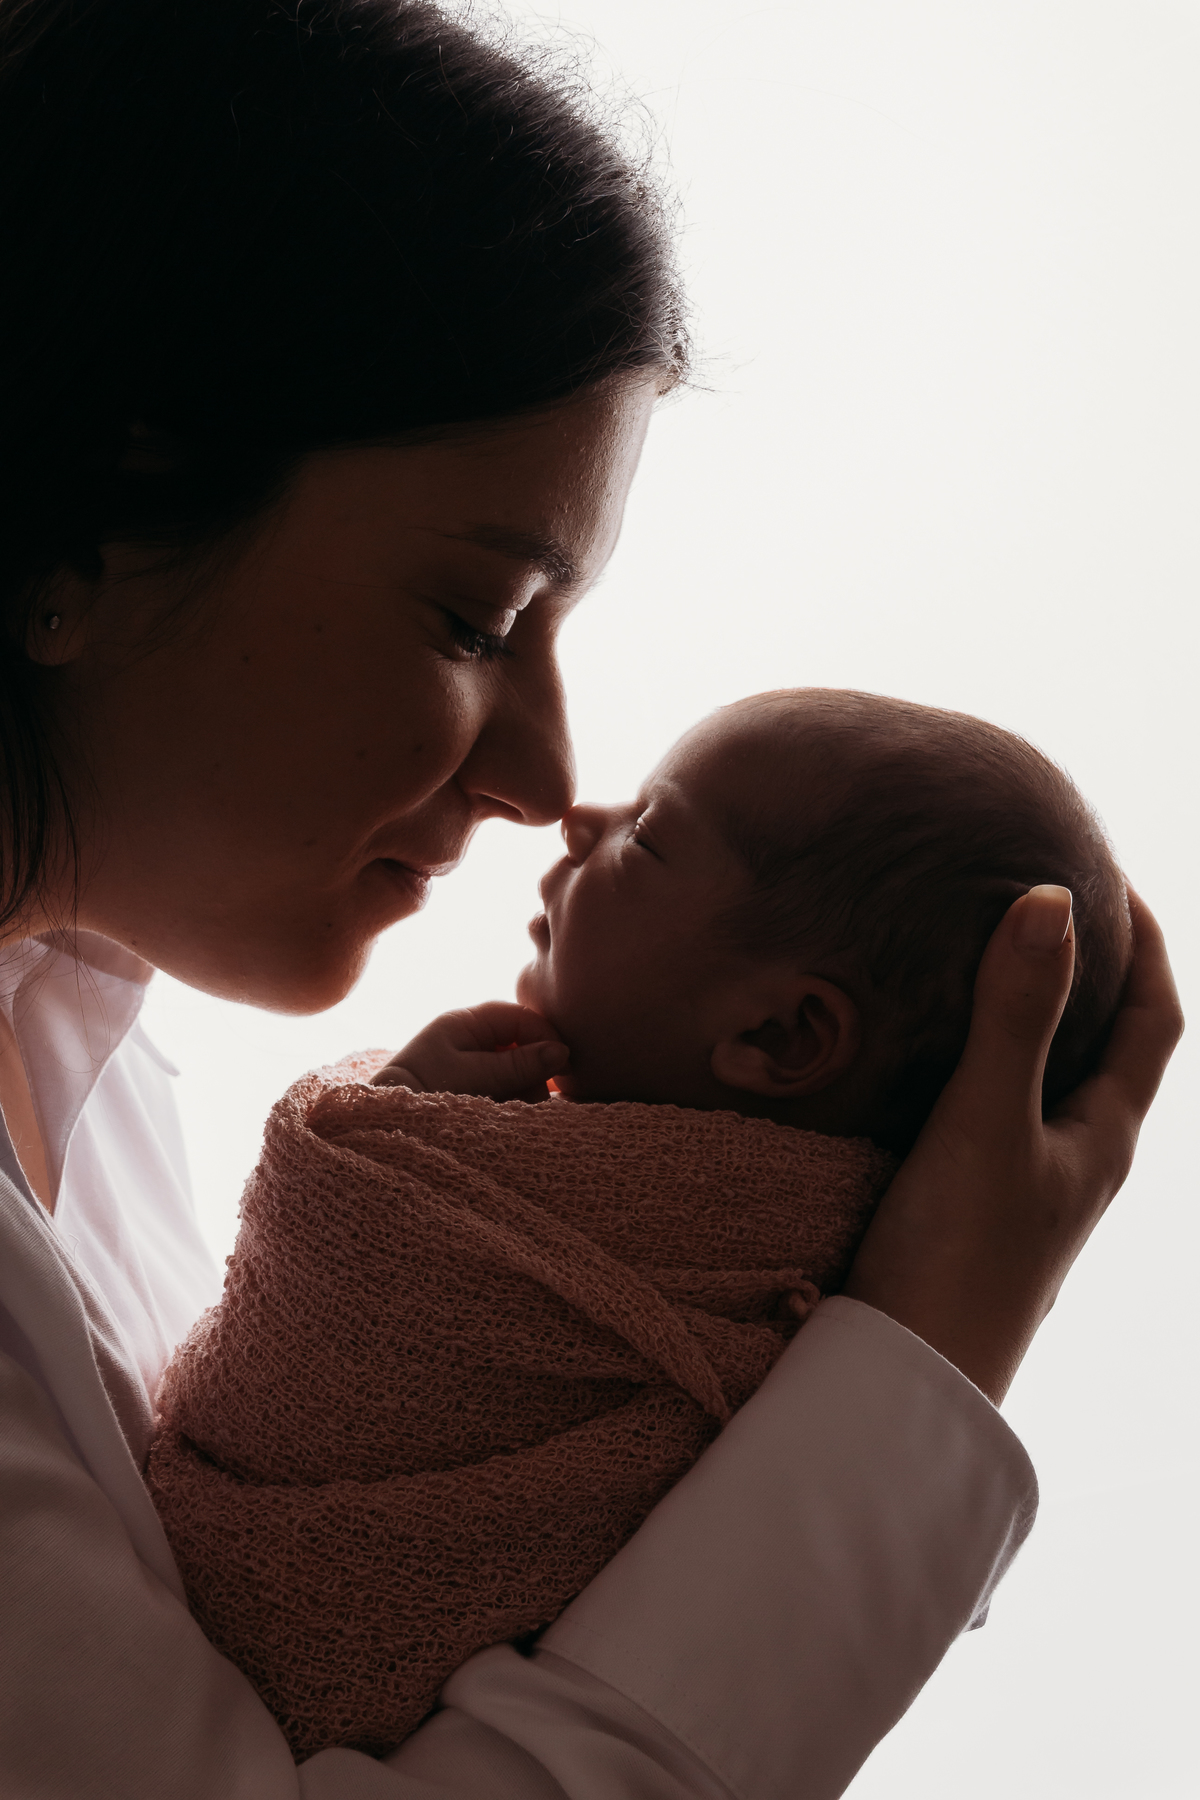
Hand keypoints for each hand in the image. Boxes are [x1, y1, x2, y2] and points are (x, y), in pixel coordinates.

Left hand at [371, 1002, 569, 1102]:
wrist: (384, 1128)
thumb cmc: (424, 1093)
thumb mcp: (475, 1076)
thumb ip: (518, 1065)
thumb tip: (561, 1052)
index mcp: (463, 1022)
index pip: (517, 1016)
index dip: (544, 1035)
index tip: (563, 1063)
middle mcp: (466, 1038)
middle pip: (519, 1043)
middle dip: (533, 1069)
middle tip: (536, 1098)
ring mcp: (467, 1064)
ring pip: (513, 1069)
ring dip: (523, 1089)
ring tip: (519, 1112)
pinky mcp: (468, 1089)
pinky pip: (501, 1088)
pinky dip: (510, 1101)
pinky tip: (509, 1117)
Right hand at [842, 883, 1183, 1404]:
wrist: (908, 1382)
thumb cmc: (959, 1257)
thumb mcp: (986, 1122)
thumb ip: (1013, 1015)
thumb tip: (1051, 898)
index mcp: (1105, 1137)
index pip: (1154, 1020)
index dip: (1148, 944)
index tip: (1110, 876)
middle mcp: (1078, 1162)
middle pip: (1109, 1049)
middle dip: (1092, 972)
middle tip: (1042, 905)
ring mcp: (1027, 1191)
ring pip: (1049, 1085)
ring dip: (1036, 1020)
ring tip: (983, 962)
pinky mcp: (973, 1213)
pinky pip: (995, 1116)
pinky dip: (980, 1066)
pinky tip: (924, 1058)